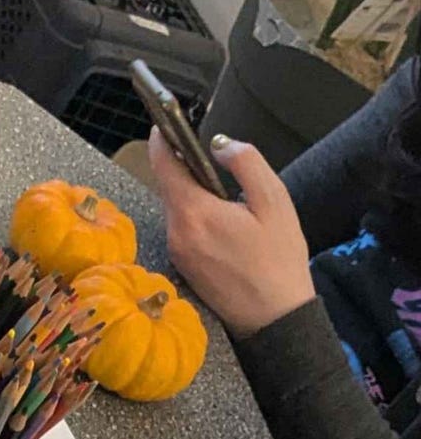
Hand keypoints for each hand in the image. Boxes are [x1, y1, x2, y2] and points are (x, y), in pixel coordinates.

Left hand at [148, 128, 313, 338]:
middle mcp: (177, 233)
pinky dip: (194, 213)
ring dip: (191, 191)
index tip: (162, 122)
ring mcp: (177, 251)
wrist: (273, 317)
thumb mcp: (274, 200)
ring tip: (218, 185)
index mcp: (194, 213)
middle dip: (181, 165)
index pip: (164, 166)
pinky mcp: (182, 264)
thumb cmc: (279, 259)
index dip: (160, 140)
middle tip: (200, 149)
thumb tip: (219, 143)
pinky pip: (182, 227)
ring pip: (176, 207)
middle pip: (169, 186)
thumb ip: (246, 162)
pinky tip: (219, 216)